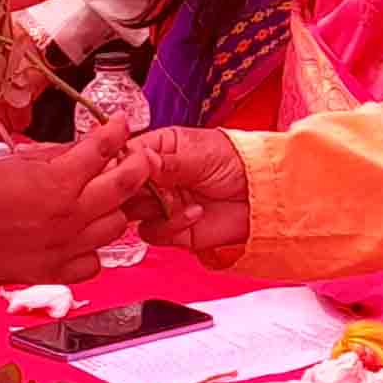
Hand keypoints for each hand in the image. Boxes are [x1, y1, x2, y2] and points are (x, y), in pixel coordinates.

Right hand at [0, 118, 148, 284]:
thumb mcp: (23, 160)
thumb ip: (63, 154)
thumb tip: (94, 145)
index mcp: (58, 183)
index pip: (103, 149)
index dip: (118, 131)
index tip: (122, 124)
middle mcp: (68, 216)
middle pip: (125, 188)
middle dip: (136, 166)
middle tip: (134, 159)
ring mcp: (65, 247)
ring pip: (117, 227)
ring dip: (113, 209)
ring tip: (100, 200)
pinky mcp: (54, 272)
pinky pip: (94, 263)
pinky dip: (93, 249)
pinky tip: (80, 237)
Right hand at [121, 126, 250, 251]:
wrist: (265, 194)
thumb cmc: (239, 162)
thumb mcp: (201, 153)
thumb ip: (167, 160)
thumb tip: (139, 159)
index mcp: (160, 149)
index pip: (125, 156)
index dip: (117, 164)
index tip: (118, 169)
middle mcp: (157, 177)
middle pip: (122, 188)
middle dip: (128, 191)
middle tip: (142, 189)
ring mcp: (163, 204)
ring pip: (131, 213)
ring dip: (151, 209)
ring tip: (175, 200)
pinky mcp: (173, 229)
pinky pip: (154, 233)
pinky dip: (170, 226)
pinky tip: (194, 213)